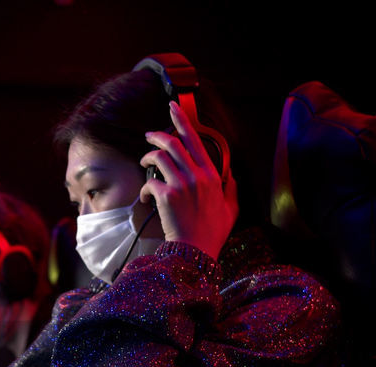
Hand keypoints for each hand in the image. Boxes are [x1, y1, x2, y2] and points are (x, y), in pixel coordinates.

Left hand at [139, 101, 238, 259]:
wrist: (196, 250)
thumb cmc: (213, 232)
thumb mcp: (231, 208)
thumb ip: (231, 188)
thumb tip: (231, 176)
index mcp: (212, 175)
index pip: (195, 140)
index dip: (182, 121)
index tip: (173, 108)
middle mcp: (197, 175)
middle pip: (173, 143)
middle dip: (158, 135)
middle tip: (149, 135)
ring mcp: (181, 184)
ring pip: (159, 157)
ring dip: (148, 158)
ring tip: (144, 163)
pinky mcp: (167, 196)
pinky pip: (149, 182)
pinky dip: (144, 188)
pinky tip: (144, 198)